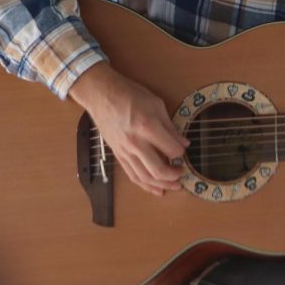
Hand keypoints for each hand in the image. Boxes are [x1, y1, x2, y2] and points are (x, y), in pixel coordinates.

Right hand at [68, 62, 189, 195]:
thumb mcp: (156, 104)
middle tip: (183, 174)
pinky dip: (145, 185)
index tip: (183, 150)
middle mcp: (135, 142)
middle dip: (174, 175)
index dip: (181, 152)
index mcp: (147, 126)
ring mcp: (125, 151)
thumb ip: (170, 127)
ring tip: (174, 185)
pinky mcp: (118, 155)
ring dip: (162, 185)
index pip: (171, 149)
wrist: (101, 95)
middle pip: (158, 170)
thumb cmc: (129, 94)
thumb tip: (183, 143)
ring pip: (145, 177)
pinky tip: (156, 189)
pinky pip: (132, 175)